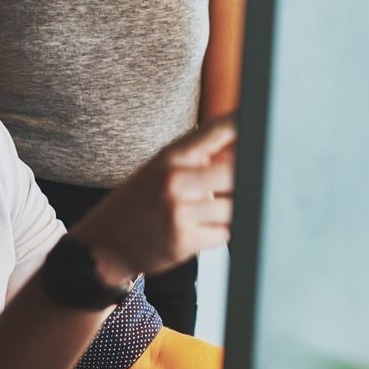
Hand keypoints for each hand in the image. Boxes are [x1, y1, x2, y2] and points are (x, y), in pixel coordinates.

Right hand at [71, 115, 235, 285]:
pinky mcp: (185, 240)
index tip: (265, 124)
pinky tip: (199, 230)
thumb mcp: (160, 171)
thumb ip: (198, 159)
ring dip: (228, 211)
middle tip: (239, 184)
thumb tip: (245, 150)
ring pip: (233, 206)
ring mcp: (180, 211)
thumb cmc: (138, 203)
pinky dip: (218, 232)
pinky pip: (223, 233)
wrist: (103, 244)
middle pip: (236, 172)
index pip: (217, 131)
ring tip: (207, 212)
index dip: (245, 125)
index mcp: (170, 157)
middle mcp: (175, 180)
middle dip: (243, 180)